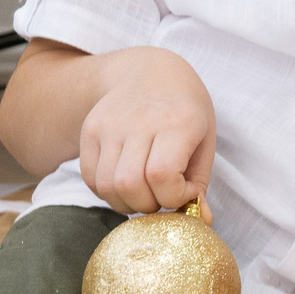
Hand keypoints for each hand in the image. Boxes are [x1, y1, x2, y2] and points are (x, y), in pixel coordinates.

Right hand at [77, 48, 215, 213]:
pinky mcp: (90, 130)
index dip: (173, 196)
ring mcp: (110, 125)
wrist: (148, 70)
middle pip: (130, 185)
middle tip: (161, 196)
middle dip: (148, 205)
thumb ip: (200, 184)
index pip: (162, 176)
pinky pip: (91, 178)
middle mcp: (140, 121)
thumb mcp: (204, 140)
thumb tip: (201, 223)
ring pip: (107, 186)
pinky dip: (107, 192)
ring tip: (143, 191)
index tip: (184, 191)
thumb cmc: (183, 110)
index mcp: (177, 121)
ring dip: (126, 203)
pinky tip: (125, 181)